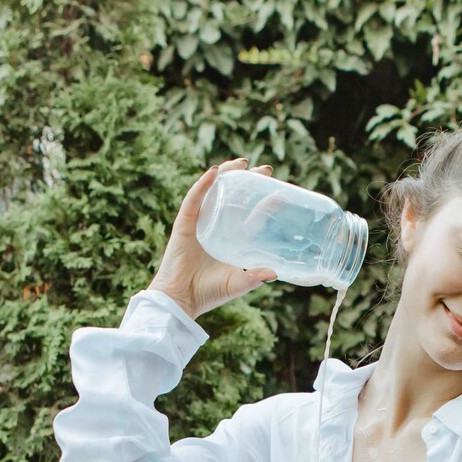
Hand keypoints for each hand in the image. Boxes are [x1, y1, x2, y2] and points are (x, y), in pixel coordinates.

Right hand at [150, 156, 279, 318]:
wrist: (181, 299)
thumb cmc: (208, 293)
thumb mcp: (237, 284)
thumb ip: (255, 277)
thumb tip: (276, 272)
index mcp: (231, 240)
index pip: (251, 215)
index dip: (264, 202)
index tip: (280, 191)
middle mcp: (216, 227)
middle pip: (234, 196)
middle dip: (249, 180)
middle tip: (267, 169)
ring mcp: (200, 222)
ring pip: (214, 191)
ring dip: (227, 174)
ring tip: (242, 162)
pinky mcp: (184, 223)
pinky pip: (194, 199)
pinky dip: (203, 184)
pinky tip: (214, 172)